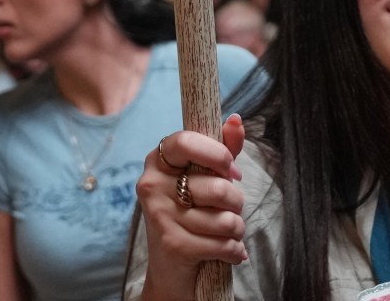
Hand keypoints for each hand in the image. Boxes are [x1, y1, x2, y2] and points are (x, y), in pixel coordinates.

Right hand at [133, 115, 249, 300]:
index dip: (217, 154)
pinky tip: (230, 251)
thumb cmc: (190, 214)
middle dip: (235, 201)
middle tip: (229, 208)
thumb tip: (236, 120)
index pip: (186, 141)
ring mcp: (160, 216)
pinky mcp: (173, 245)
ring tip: (228, 231)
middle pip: (217, 187)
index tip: (229, 169)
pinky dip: (234, 250)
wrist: (170, 269)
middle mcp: (152, 185)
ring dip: (236, 228)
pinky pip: (223, 243)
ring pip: (225, 218)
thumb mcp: (204, 177)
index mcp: (158, 161)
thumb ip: (222, 148)